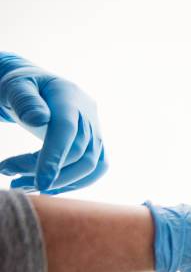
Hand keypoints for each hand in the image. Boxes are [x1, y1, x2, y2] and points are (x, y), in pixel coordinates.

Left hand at [0, 53, 106, 193]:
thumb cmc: (20, 85)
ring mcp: (96, 129)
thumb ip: (24, 100)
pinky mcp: (96, 143)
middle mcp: (88, 113)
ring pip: (91, 165)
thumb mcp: (15, 86)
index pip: (67, 130)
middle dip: (49, 173)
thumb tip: (38, 119)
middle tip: (13, 179)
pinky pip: (95, 168)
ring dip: (61, 183)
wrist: (36, 85)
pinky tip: (49, 186)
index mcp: (68, 96)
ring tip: (26, 186)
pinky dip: (74, 182)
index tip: (41, 183)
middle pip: (80, 153)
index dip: (56, 158)